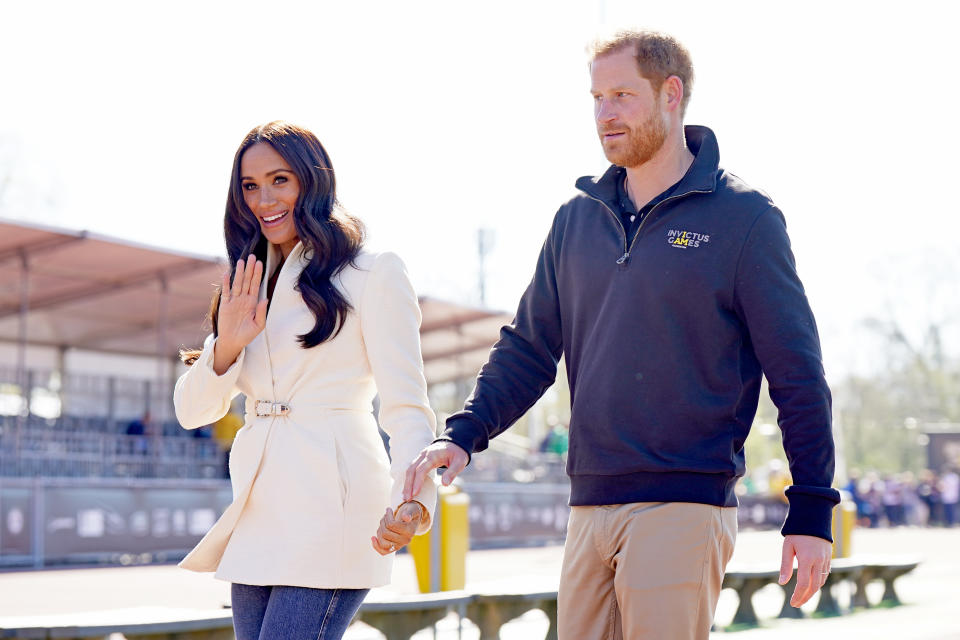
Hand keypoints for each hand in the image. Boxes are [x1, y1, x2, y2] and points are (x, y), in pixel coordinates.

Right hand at [213, 254, 267, 374]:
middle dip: (250, 269)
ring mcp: (234, 301)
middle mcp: (244, 299)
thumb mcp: (258, 325)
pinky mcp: (225, 305)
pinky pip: (226, 292)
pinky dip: (226, 283)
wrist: (233, 342)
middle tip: (252, 256)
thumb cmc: (247, 334)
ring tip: (241, 261)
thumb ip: (262, 312)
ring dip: (239, 273)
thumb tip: (265, 299)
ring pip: (237, 284)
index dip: (258, 274)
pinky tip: (227, 274)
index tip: (260, 263)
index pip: (256, 285)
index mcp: (253, 303)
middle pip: (247, 281)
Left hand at [370, 503, 422, 554]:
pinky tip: (373, 538)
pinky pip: (383, 552)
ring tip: (383, 523)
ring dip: (379, 530)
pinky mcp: (393, 548)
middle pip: (385, 533)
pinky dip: (376, 546)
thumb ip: (409, 513)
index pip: (391, 525)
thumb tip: (405, 517)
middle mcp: (405, 541)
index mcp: (409, 531)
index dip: (388, 516)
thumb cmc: (411, 513)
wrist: (412, 520)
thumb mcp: (412, 509)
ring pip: (382, 542)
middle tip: (386, 516)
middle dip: (383, 522)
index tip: (388, 509)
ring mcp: (399, 546)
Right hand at [403, 441, 468, 501]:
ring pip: (409, 470)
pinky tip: (408, 490)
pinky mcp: (420, 461)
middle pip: (411, 470)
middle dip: (408, 485)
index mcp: (433, 455)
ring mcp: (420, 457)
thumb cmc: (457, 454)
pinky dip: (409, 480)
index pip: (421, 469)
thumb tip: (445, 484)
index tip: (415, 493)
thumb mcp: (460, 462)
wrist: (454, 444)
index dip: (417, 481)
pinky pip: (411, 470)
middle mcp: (424, 455)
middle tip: (407, 499)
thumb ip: (452, 472)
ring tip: (405, 497)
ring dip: (407, 484)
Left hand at [778, 534, 832, 606]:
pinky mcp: (828, 558)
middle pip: (814, 586)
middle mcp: (819, 561)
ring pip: (821, 582)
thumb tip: (782, 582)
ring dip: (812, 591)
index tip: (792, 603)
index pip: (803, 583)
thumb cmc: (797, 532)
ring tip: (802, 597)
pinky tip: (811, 586)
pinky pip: (824, 575)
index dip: (798, 595)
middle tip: (797, 604)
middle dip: (805, 597)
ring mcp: (825, 560)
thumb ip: (785, 565)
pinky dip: (818, 583)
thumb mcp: (787, 547)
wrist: (813, 518)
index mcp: (807, 559)